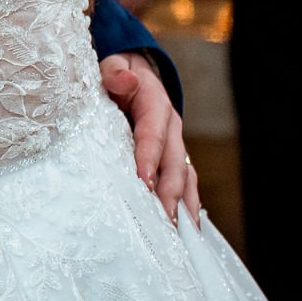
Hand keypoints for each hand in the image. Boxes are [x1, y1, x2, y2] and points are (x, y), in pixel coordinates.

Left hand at [101, 52, 201, 225]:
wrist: (133, 72)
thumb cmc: (118, 74)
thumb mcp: (113, 66)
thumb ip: (115, 71)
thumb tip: (126, 79)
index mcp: (156, 106)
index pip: (152, 136)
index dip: (149, 159)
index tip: (143, 183)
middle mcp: (172, 129)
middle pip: (174, 164)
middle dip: (170, 193)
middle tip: (164, 221)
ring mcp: (175, 146)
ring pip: (185, 178)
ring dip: (184, 205)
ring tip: (180, 234)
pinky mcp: (173, 159)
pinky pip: (184, 183)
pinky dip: (187, 205)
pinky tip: (186, 230)